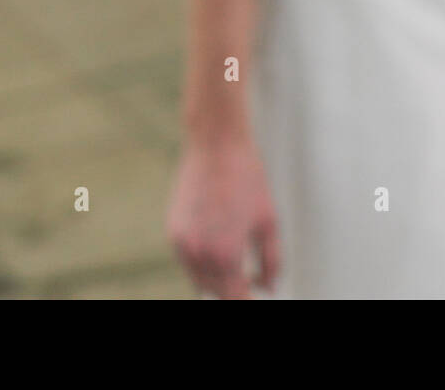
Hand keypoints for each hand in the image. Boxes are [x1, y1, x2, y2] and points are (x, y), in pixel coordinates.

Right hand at [166, 134, 279, 298]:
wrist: (216, 145)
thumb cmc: (247, 179)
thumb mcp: (269, 223)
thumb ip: (272, 262)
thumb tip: (269, 287)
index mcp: (225, 255)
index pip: (234, 299)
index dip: (247, 299)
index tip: (256, 292)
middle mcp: (198, 253)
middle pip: (215, 292)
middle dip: (234, 290)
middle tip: (252, 277)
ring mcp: (181, 242)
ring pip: (199, 279)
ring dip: (216, 277)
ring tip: (235, 255)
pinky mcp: (172, 229)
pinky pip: (188, 259)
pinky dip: (203, 260)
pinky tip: (219, 238)